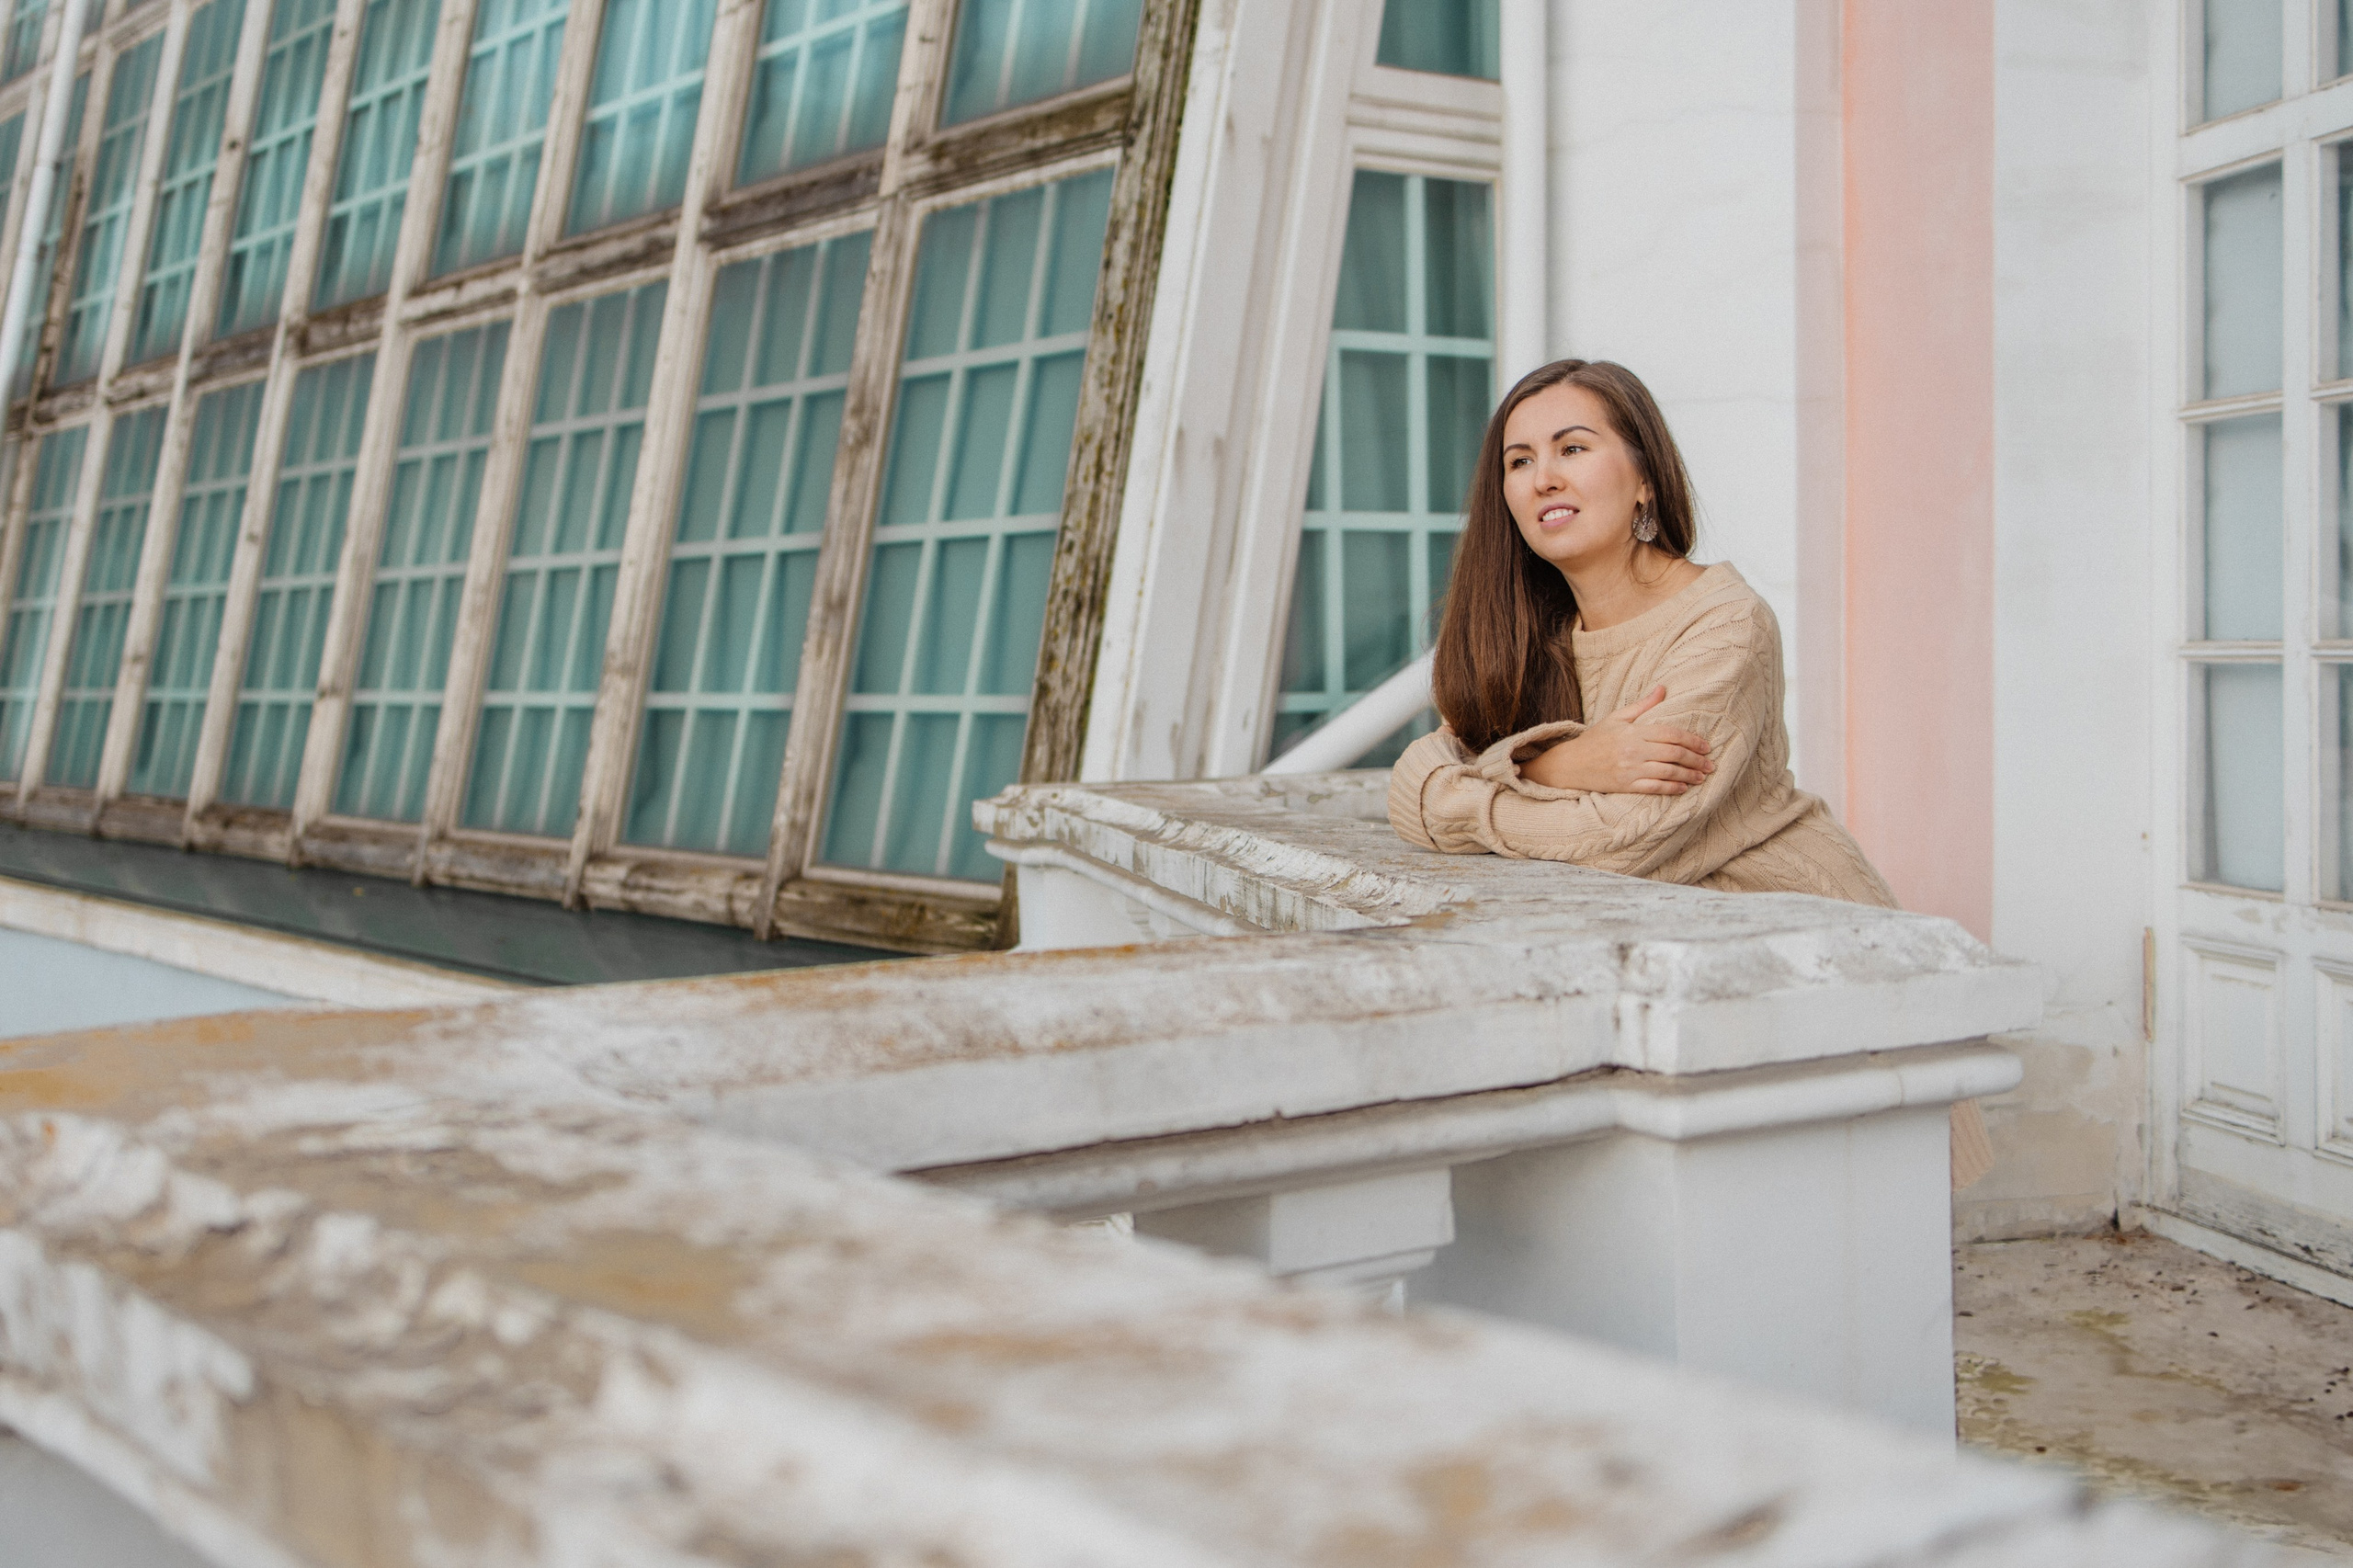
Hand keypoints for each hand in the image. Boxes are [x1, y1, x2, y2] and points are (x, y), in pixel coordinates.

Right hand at [1520, 686, 1715, 794]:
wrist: (1571, 764)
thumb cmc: (1596, 739)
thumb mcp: (1618, 717)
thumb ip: (1643, 705)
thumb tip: (1663, 688)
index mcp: (1634, 732)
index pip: (1670, 734)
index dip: (1692, 740)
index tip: (1705, 746)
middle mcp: (1633, 750)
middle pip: (1673, 754)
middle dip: (1695, 759)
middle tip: (1710, 764)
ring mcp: (1629, 770)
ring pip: (1667, 772)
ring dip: (1688, 776)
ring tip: (1701, 777)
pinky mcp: (1625, 786)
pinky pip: (1654, 788)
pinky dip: (1671, 789)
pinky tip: (1683, 788)